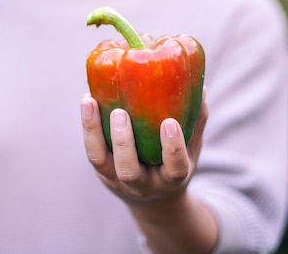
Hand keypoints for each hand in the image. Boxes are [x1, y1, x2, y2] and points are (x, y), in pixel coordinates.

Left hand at [80, 91, 208, 206]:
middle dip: (123, 142)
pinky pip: (91, 149)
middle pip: (128, 171)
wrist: (152, 200)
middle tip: (120, 113)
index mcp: (170, 179)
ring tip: (90, 102)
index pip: (174, 168)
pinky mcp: (101, 170)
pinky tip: (88, 99)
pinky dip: (88, 125)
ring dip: (93, 131)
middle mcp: (142, 184)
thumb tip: (199, 86)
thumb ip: (196, 121)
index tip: (169, 123)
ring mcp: (116, 179)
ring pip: (99, 160)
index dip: (172, 148)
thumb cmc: (173, 164)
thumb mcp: (191, 150)